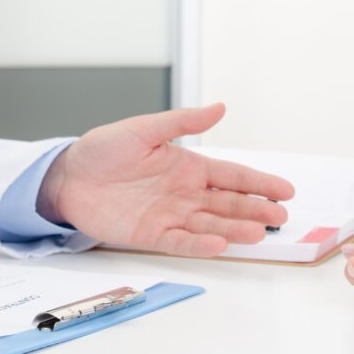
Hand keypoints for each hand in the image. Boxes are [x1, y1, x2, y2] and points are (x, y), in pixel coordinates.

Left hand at [39, 104, 294, 256]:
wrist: (68, 176)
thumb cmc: (103, 149)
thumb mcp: (144, 129)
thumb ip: (182, 122)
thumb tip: (220, 107)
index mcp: (187, 166)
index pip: (232, 175)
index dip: (259, 182)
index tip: (285, 189)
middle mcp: (184, 193)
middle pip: (228, 204)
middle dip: (255, 209)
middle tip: (280, 215)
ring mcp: (169, 215)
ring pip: (210, 225)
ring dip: (234, 229)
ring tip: (258, 233)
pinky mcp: (150, 234)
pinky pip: (180, 241)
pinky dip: (199, 244)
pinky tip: (220, 245)